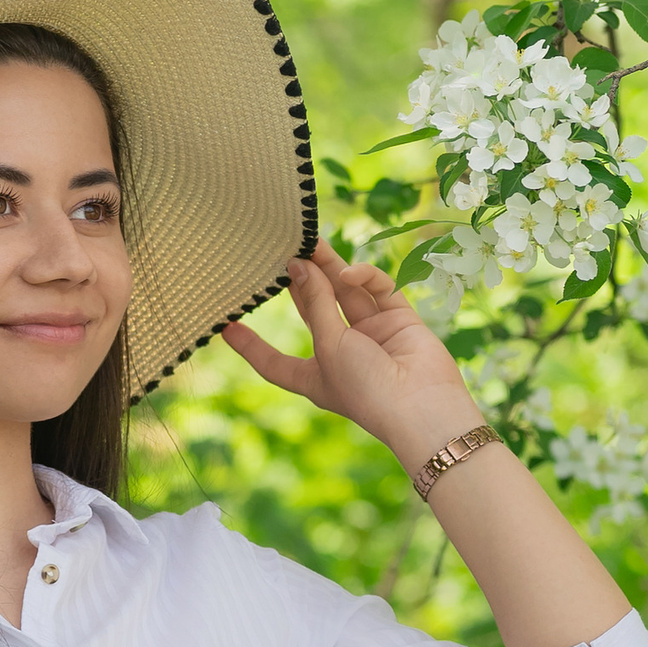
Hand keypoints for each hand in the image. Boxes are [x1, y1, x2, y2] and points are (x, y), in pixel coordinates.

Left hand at [220, 240, 481, 474]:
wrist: (423, 405)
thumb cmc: (366, 388)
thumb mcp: (328, 346)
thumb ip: (315, 303)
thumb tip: (300, 265)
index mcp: (315, 377)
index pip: (275, 362)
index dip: (251, 346)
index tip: (225, 327)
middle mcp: (341, 353)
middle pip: (313, 310)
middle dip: (300, 281)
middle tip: (284, 247)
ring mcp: (371, 335)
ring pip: (344, 293)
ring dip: (328, 268)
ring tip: (310, 241)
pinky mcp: (399, 320)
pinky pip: (377, 291)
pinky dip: (364, 278)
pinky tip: (349, 273)